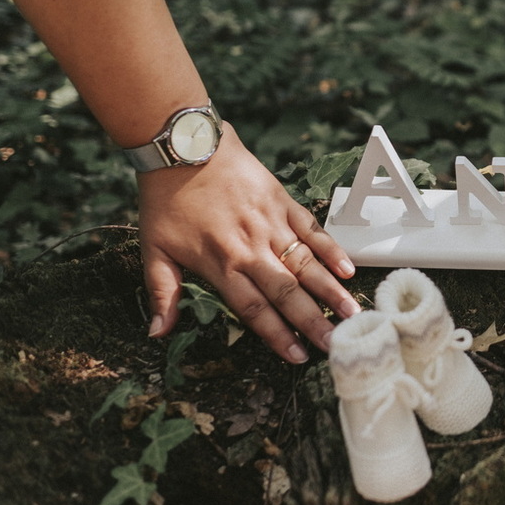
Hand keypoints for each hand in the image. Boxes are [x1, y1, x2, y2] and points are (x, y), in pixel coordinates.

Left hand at [137, 123, 358, 362]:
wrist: (184, 147)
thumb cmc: (165, 200)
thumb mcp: (153, 250)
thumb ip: (162, 293)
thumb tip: (157, 333)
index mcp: (222, 264)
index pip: (255, 309)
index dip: (277, 335)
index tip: (297, 357)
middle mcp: (251, 248)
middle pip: (288, 292)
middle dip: (313, 322)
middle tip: (337, 344)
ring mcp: (271, 224)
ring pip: (306, 264)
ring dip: (330, 291)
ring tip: (351, 313)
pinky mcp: (283, 202)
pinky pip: (312, 230)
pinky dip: (331, 249)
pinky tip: (348, 269)